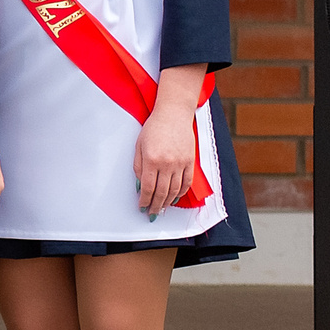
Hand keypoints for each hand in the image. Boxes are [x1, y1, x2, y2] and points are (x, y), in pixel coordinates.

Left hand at [133, 103, 196, 218]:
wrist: (174, 115)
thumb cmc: (154, 128)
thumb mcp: (139, 146)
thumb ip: (139, 167)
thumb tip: (140, 186)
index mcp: (152, 160)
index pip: (148, 188)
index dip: (145, 200)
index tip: (142, 207)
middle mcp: (167, 164)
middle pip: (162, 192)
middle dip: (156, 205)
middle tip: (152, 213)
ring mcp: (181, 164)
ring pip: (175, 190)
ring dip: (168, 202)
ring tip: (162, 208)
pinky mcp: (190, 162)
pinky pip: (186, 183)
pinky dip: (180, 193)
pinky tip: (174, 198)